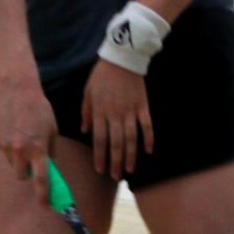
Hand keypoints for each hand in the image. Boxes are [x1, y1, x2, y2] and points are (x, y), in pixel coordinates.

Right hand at [0, 71, 59, 190]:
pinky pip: (6, 152)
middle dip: (27, 173)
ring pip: (13, 164)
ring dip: (19, 159)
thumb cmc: (40, 109)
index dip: (43, 195)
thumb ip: (50, 151)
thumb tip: (48, 166)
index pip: (41, 180)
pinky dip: (11, 148)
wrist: (17, 90)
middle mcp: (21, 151)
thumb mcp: (52, 130)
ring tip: (23, 140)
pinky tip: (14, 132)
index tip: (45, 206)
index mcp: (38, 149)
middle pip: (22, 176)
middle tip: (32, 161)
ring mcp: (7, 146)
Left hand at [82, 62, 154, 180]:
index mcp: (100, 112)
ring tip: (130, 169)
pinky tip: (149, 150)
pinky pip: (147, 125)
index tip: (100, 169)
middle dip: (115, 162)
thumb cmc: (101, 76)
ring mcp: (130, 111)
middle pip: (116, 143)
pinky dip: (149, 138)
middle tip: (115, 175)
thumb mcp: (87, 92)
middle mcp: (115, 114)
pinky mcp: (143, 106)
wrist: (122, 58)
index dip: (100, 156)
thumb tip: (85, 130)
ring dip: (131, 155)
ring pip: (131, 138)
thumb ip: (86, 112)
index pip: (100, 140)